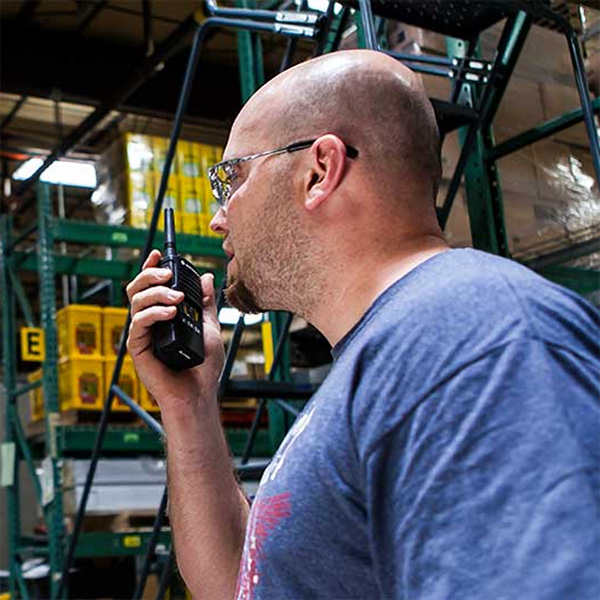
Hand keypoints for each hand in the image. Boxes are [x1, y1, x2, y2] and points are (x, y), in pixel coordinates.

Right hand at [126, 249, 224, 412]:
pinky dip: (153, 312)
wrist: (199, 393)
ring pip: (136, 301)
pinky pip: (138, 323)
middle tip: (168, 275)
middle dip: (150, 275)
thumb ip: (205, 302)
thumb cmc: (204, 365)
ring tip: (177, 298)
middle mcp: (149, 322)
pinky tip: (170, 312)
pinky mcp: (137, 347)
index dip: (152, 268)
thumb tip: (206, 277)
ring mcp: (142, 333)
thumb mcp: (208, 326)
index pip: (151, 286)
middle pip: (137, 288)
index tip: (160, 255)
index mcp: (163, 314)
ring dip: (156, 293)